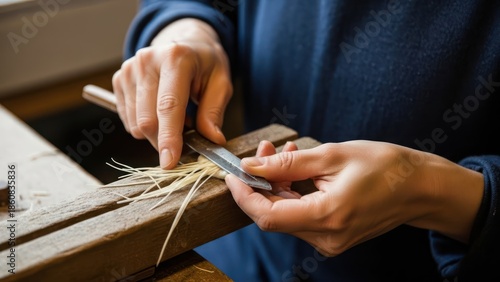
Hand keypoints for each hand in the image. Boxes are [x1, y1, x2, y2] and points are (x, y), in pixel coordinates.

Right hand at [112, 18, 232, 167]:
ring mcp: (129, 69)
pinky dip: (145, 125)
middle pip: (147, 120)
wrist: (185, 43)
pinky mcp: (119, 79)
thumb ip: (214, 112)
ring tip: (175, 117)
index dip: (169, 137)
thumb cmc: (205, 65)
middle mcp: (147, 61)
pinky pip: (128, 120)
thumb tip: (212, 140)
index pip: (168, 106)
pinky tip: (158, 111)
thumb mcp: (221, 83)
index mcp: (176, 59)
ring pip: (135, 124)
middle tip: (185, 140)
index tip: (169, 162)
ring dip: (156, 133)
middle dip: (164, 141)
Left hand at [226, 140, 483, 255]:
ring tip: (287, 153)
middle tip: (266, 149)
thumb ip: (287, 164)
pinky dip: (293, 193)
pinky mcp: (332, 236)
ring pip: (286, 214)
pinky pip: (301, 216)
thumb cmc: (384, 166)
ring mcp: (330, 241)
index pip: (267, 215)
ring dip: (278, 185)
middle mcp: (326, 237)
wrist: (419, 187)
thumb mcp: (332, 155)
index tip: (233, 173)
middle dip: (262, 182)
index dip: (243, 195)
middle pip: (274, 215)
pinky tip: (299, 169)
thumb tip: (251, 165)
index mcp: (327, 217)